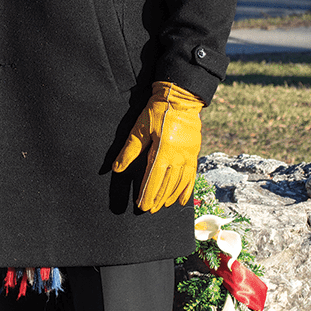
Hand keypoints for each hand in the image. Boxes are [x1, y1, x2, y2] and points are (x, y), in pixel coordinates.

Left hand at [112, 81, 203, 212]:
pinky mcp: (194, 154)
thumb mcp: (140, 129)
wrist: (181, 100)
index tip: (141, 205)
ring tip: (163, 206)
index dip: (147, 193)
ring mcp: (188, 156)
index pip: (153, 178)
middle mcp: (178, 157)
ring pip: (179, 182)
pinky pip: (191, 176)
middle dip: (157, 198)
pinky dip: (186, 189)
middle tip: (150, 210)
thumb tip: (116, 168)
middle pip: (167, 184)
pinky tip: (182, 200)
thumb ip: (129, 150)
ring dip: (170, 196)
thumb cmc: (157, 113)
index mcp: (163, 151)